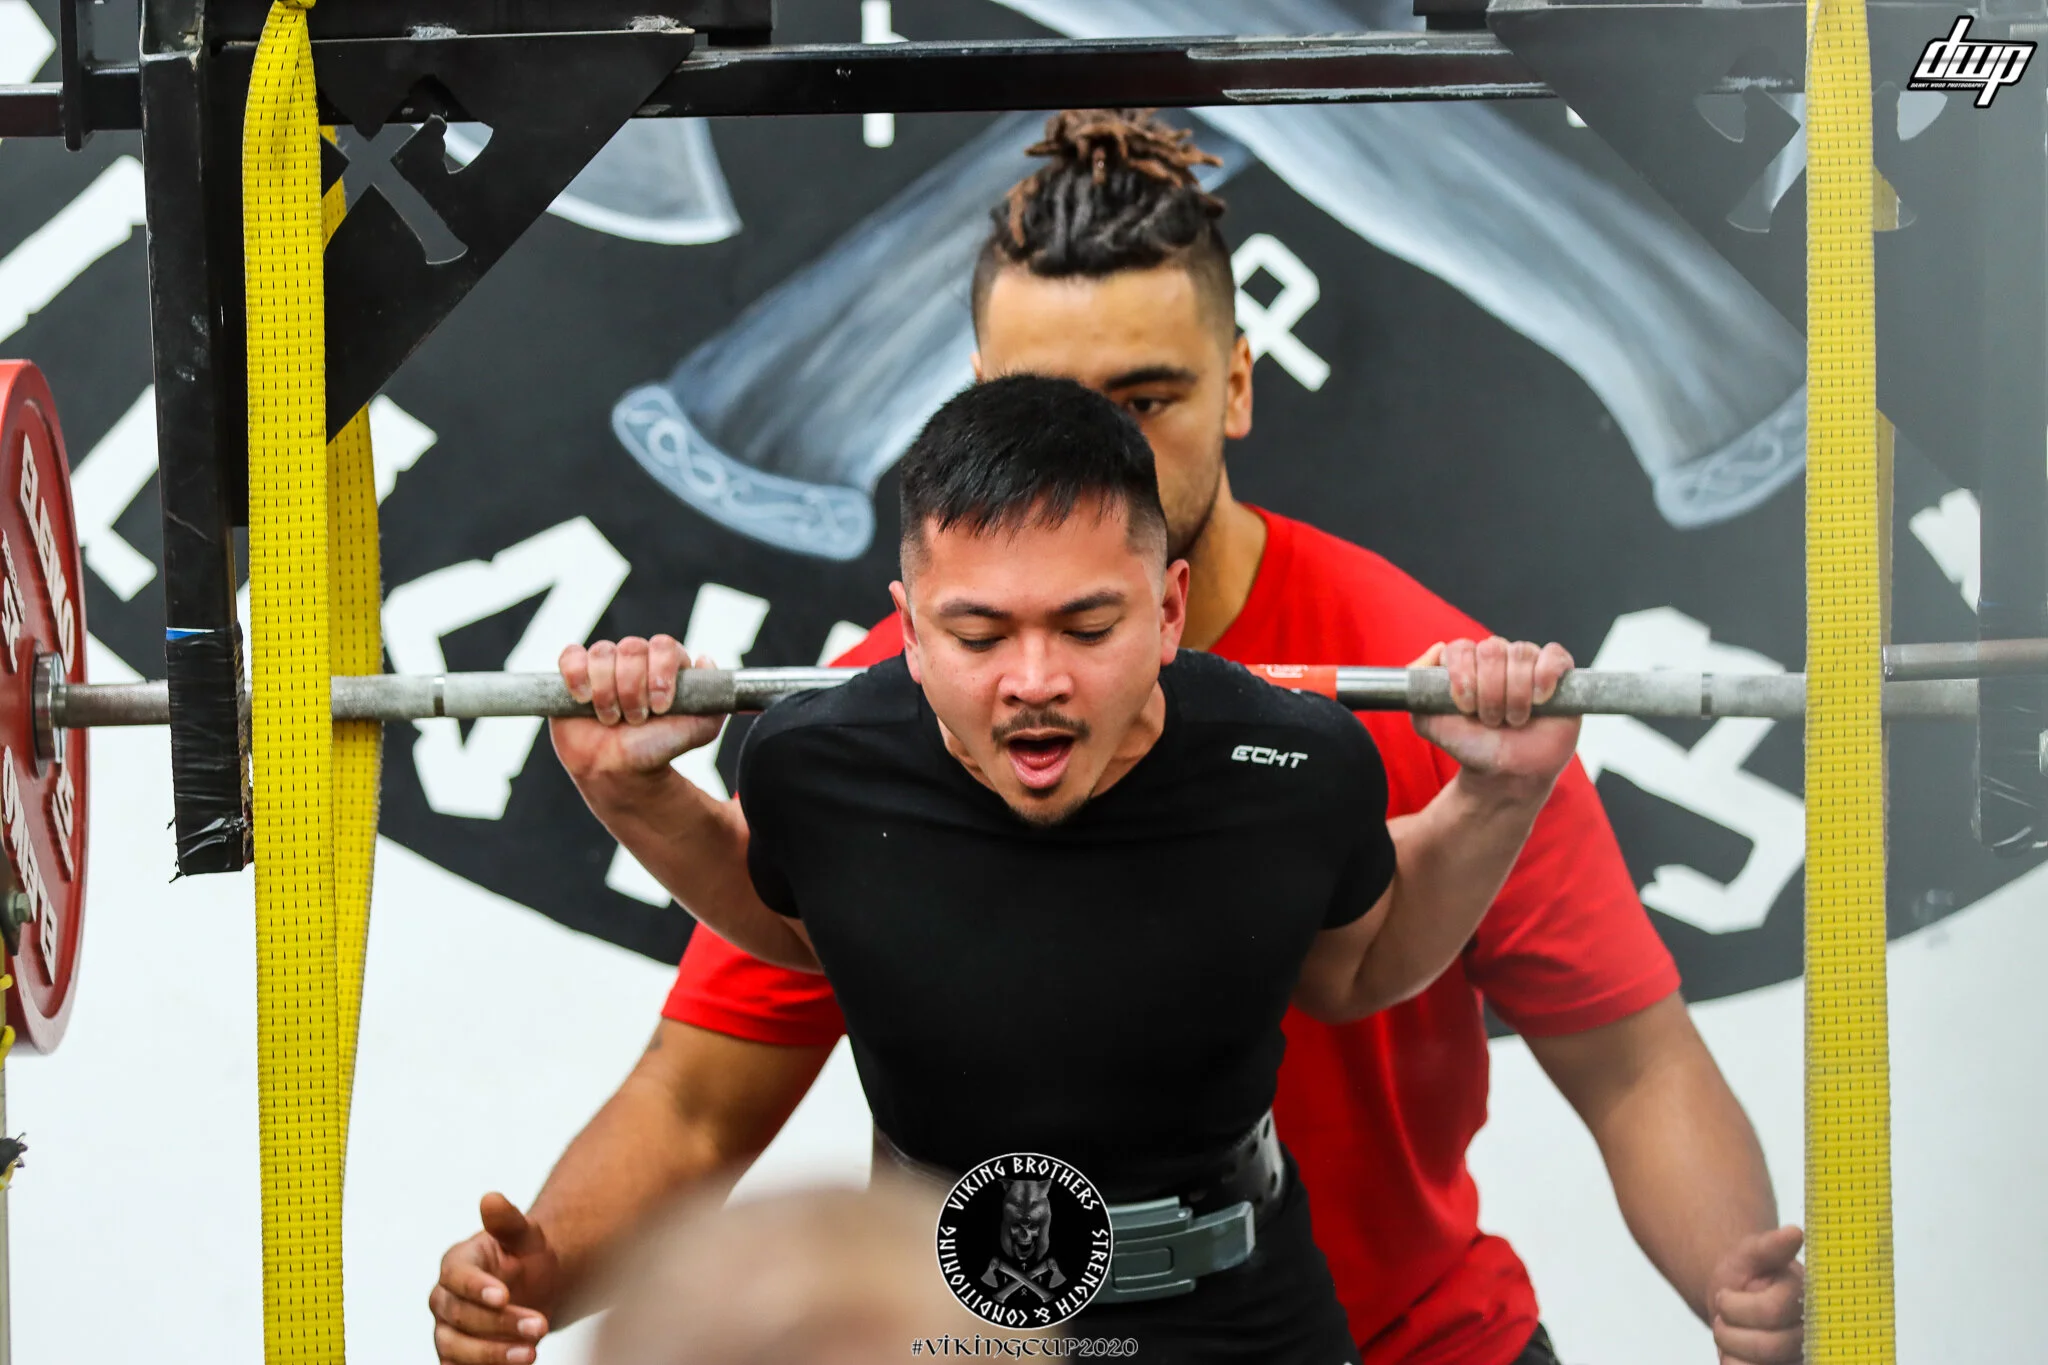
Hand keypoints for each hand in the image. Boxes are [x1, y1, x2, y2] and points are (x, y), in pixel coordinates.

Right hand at [431, 1193, 561, 1364]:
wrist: (534, 1288)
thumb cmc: (525, 1257)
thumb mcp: (525, 1235)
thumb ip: (507, 1220)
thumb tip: (491, 1198)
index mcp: (456, 1264)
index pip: (457, 1277)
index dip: (477, 1288)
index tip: (504, 1296)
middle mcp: (444, 1299)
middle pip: (460, 1315)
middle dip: (499, 1323)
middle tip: (539, 1326)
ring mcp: (447, 1331)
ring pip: (456, 1348)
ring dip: (492, 1354)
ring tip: (531, 1354)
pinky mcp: (455, 1357)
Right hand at [549, 635, 723, 785]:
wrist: (621, 771)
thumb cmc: (658, 748)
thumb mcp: (699, 730)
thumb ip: (715, 700)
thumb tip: (705, 660)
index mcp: (665, 665)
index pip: (664, 646)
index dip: (660, 673)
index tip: (660, 708)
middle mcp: (635, 659)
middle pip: (631, 648)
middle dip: (632, 689)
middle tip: (636, 719)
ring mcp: (604, 665)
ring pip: (602, 652)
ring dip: (606, 691)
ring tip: (612, 719)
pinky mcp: (574, 675)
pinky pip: (570, 656)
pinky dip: (576, 675)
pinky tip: (583, 699)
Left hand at [1412, 637, 1580, 799]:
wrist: (1504, 773)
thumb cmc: (1469, 744)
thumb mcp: (1427, 721)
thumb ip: (1415, 685)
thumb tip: (1435, 649)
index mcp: (1467, 661)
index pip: (1461, 648)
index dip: (1463, 678)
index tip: (1465, 708)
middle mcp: (1497, 656)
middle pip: (1492, 649)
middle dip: (1490, 692)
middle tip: (1491, 720)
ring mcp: (1528, 662)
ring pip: (1521, 654)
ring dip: (1515, 695)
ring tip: (1514, 720)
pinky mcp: (1558, 672)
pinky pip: (1554, 655)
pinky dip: (1546, 676)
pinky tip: (1540, 700)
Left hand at [1709, 1225, 1804, 1363]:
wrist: (1738, 1300)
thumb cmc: (1747, 1275)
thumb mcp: (1750, 1253)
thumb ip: (1769, 1246)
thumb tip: (1795, 1232)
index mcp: (1808, 1296)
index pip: (1771, 1311)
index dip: (1735, 1305)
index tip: (1725, 1295)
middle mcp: (1814, 1331)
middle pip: (1768, 1347)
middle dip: (1728, 1329)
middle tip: (1722, 1315)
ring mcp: (1803, 1355)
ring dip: (1730, 1347)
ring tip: (1730, 1330)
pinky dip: (1735, 1364)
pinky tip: (1736, 1352)